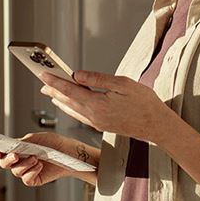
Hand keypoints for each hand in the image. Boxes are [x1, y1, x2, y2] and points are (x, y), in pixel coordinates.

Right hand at [0, 131, 74, 186]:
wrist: (68, 151)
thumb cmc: (53, 143)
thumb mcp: (35, 139)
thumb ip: (21, 142)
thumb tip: (10, 147)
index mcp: (16, 149)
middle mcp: (19, 161)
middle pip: (4, 164)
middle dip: (8, 160)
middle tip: (16, 155)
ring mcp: (26, 171)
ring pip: (16, 171)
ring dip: (24, 164)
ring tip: (36, 158)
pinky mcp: (34, 179)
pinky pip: (26, 179)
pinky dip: (32, 172)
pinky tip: (40, 166)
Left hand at [39, 71, 175, 144]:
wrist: (157, 125)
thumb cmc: (144, 103)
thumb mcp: (123, 84)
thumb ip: (98, 79)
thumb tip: (77, 75)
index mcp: (98, 105)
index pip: (70, 91)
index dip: (55, 82)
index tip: (44, 74)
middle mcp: (94, 116)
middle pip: (67, 101)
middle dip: (54, 91)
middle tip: (42, 82)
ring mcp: (97, 123)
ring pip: (72, 110)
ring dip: (60, 100)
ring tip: (51, 92)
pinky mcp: (102, 126)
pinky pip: (80, 116)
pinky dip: (71, 108)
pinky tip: (69, 105)